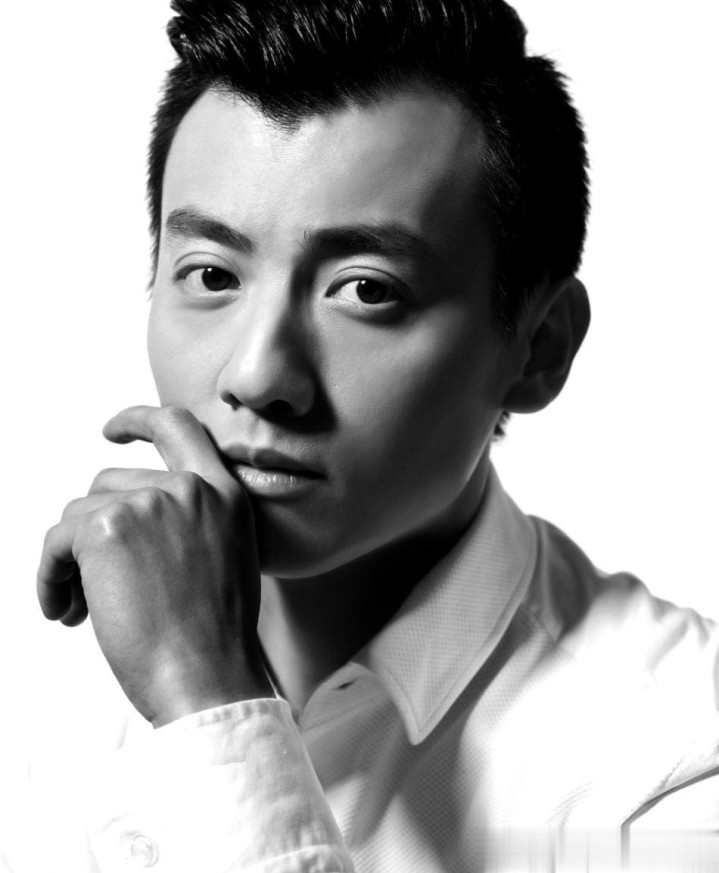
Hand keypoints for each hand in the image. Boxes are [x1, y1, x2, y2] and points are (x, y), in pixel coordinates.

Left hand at [37, 406, 272, 725]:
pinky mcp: (107, 528)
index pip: (181, 427)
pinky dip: (49, 577)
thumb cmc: (212, 637)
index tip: (112, 429)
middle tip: (90, 584)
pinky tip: (64, 613)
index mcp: (225, 494)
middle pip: (110, 484)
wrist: (207, 677)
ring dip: (72, 561)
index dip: (140, 420)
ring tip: (83, 609)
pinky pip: (56, 542)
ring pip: (79, 514)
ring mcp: (150, 502)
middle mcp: (190, 488)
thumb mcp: (223, 560)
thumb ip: (190, 523)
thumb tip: (127, 517)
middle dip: (92, 532)